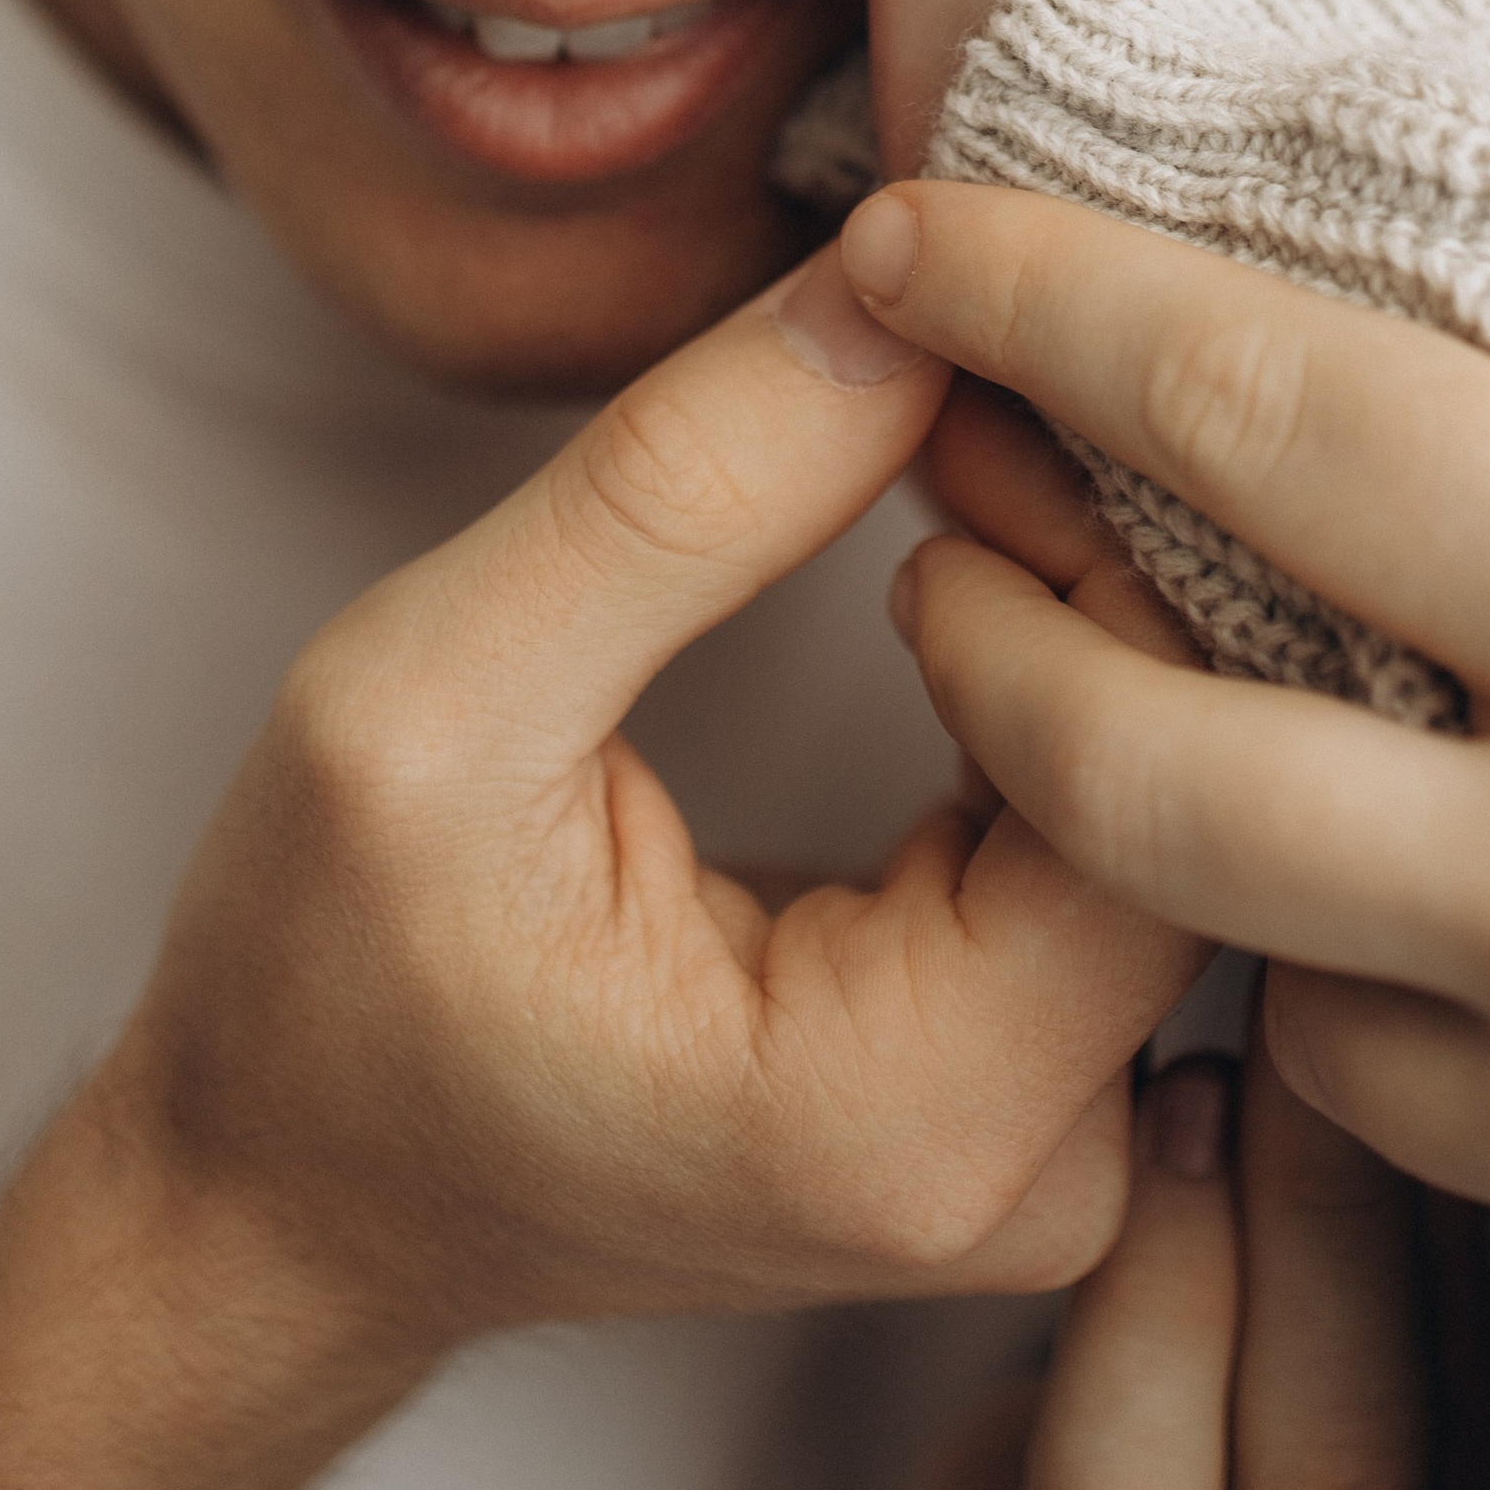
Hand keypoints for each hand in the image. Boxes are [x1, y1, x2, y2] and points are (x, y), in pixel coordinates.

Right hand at [122, 240, 1199, 1351]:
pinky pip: (1134, 826)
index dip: (1090, 532)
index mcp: (909, 1119)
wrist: (286, 1196)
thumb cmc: (320, 978)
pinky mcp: (1042, 1077)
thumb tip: (906, 294)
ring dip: (1093, 582)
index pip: (1156, 764)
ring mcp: (1062, 1142)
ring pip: (1186, 792)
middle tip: (969, 362)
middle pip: (1203, 786)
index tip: (957, 367)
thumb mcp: (433, 701)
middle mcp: (1044, 1172)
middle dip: (1108, 535)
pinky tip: (985, 531)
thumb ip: (682, 499)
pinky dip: (1072, 658)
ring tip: (966, 423)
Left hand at [850, 186, 1489, 1489]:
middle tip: (938, 546)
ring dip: (1258, 884)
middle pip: (1136, 766)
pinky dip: (1488, 1080)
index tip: (906, 228)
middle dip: (981, 630)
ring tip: (1327, 785)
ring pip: (1288, 1008)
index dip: (1048, 302)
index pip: (1266, 415)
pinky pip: (1489, 1197)